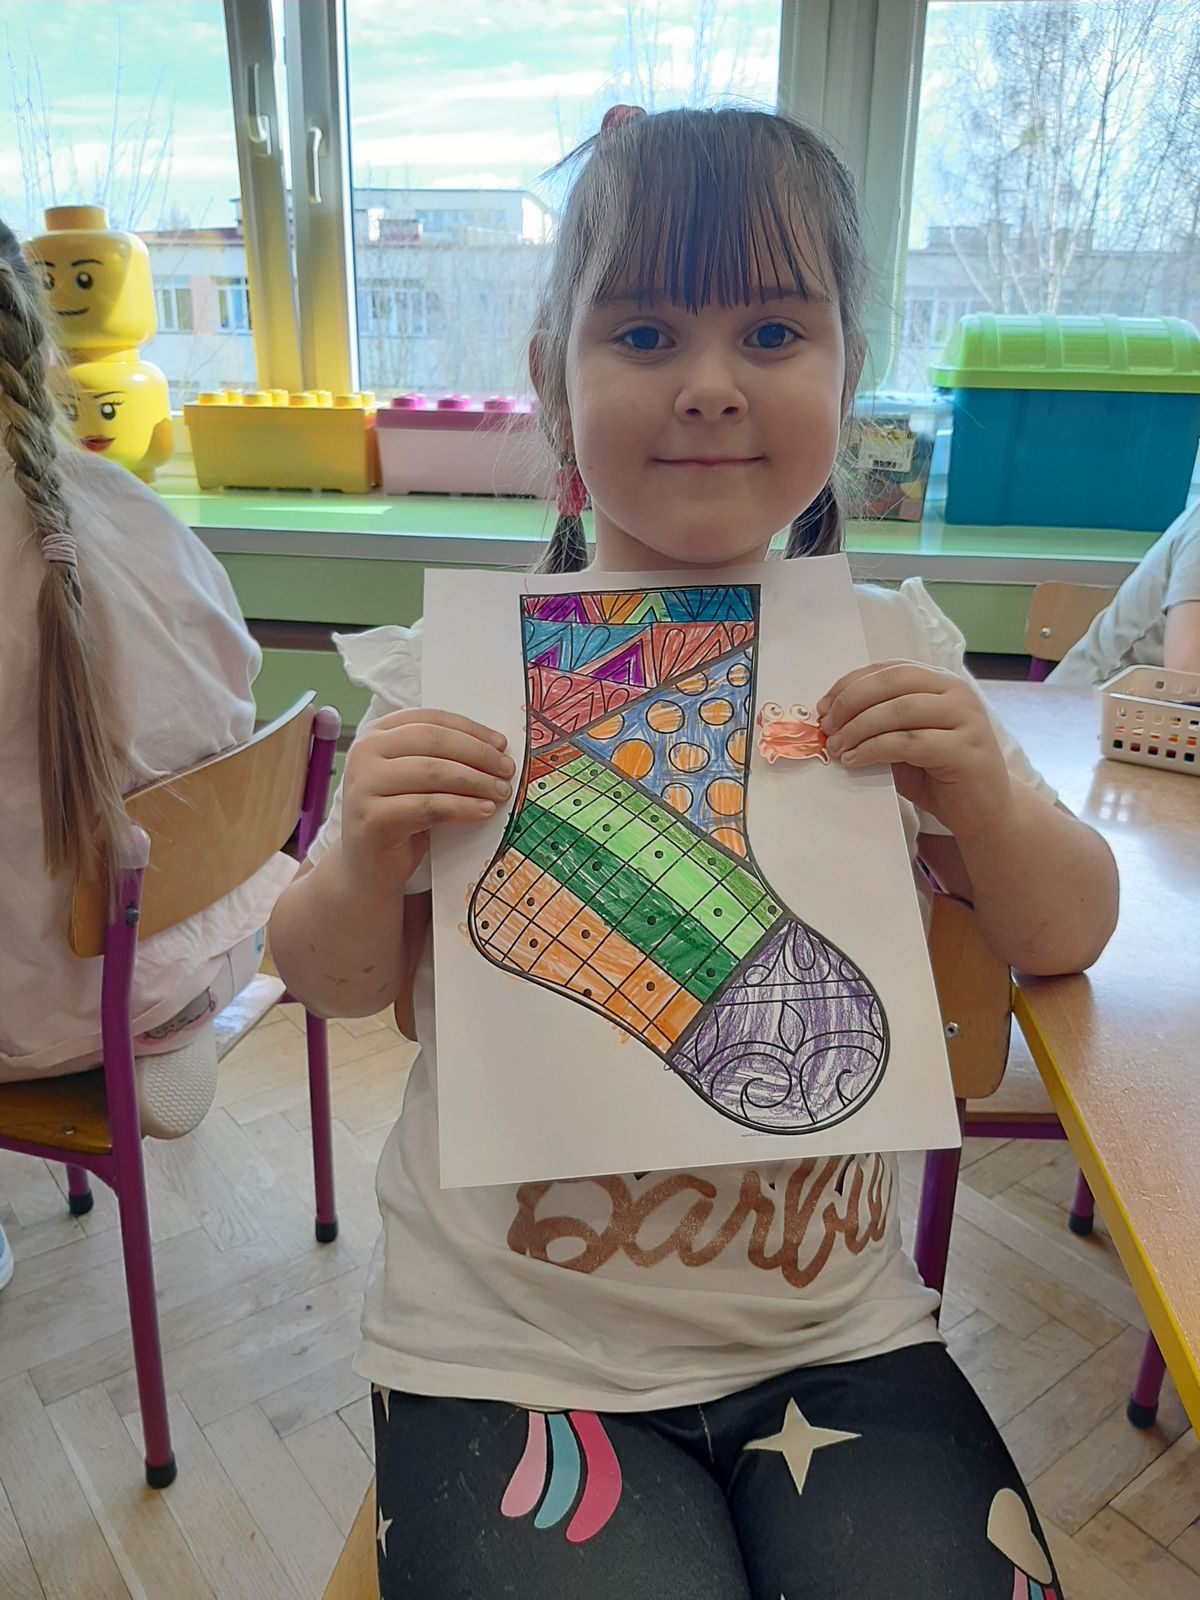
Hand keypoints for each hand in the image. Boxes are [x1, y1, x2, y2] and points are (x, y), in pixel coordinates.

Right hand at [339, 708, 512, 891]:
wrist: (366, 868)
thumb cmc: (399, 819)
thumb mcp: (416, 780)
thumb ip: (441, 758)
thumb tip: (495, 749)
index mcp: (375, 734)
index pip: (430, 719)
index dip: (470, 730)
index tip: (500, 744)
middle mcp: (363, 753)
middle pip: (433, 741)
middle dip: (478, 754)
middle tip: (507, 769)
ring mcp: (364, 785)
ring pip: (432, 771)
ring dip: (475, 781)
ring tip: (501, 792)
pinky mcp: (373, 819)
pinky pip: (429, 807)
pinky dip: (463, 807)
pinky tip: (484, 810)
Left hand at [817, 661, 1012, 837]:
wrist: (985, 810)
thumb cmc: (939, 774)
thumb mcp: (903, 743)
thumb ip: (878, 725)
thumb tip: (830, 720)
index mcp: (940, 682)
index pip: (888, 670)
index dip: (850, 685)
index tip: (823, 707)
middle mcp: (956, 692)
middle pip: (891, 683)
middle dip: (850, 703)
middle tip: (827, 728)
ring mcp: (966, 719)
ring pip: (899, 710)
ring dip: (858, 728)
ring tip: (836, 748)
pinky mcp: (966, 749)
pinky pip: (909, 742)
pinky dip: (874, 749)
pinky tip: (855, 761)